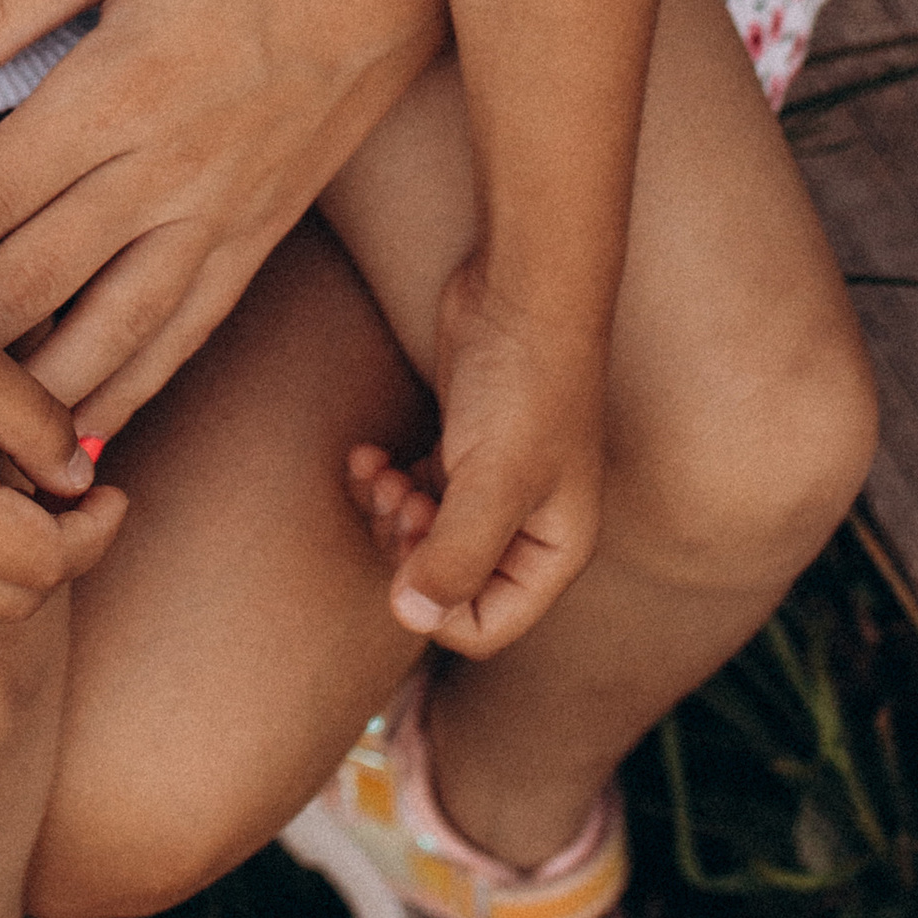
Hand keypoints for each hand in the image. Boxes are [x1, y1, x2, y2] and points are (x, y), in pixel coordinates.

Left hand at [0, 0, 446, 441]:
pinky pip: (184, 335)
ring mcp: (220, 215)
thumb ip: (4, 0)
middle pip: (30, 285)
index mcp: (116, 89)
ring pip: (108, 336)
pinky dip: (127, 394)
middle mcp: (166, 171)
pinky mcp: (263, 237)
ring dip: (30, 405)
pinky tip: (80, 441)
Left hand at [377, 281, 605, 659]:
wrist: (524, 292)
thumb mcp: (495, 481)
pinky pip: (410, 492)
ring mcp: (491, 489)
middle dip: (405, 548)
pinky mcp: (461, 451)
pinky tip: (365, 454)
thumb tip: (411, 617)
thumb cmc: (528, 385)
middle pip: (444, 582)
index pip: (485, 625)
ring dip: (388, 514)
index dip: (435, 601)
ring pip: (421, 538)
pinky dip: (381, 480)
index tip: (415, 540)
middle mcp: (526, 528)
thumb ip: (455, 556)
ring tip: (379, 474)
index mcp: (552, 551)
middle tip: (397, 499)